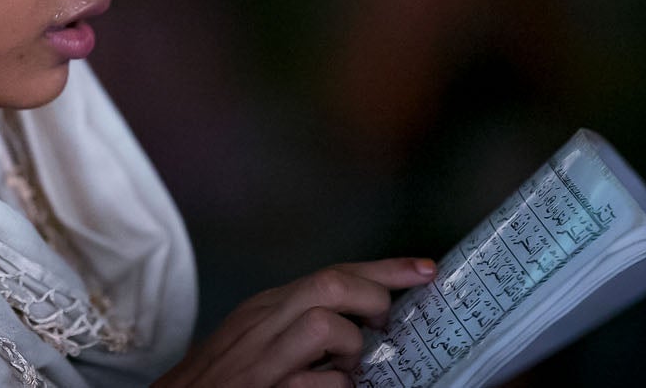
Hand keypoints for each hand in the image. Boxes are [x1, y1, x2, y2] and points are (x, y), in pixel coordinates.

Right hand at [153, 257, 437, 387]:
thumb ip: (299, 321)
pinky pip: (320, 384)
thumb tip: (360, 319)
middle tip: (382, 327)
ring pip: (326, 325)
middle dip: (372, 299)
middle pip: (331, 286)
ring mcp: (262, 361)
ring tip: (347, 368)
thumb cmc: (219, 378)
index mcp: (266, 307)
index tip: (425, 269)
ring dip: (351, 347)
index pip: (333, 272)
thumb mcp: (256, 336)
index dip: (386, 268)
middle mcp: (262, 325)